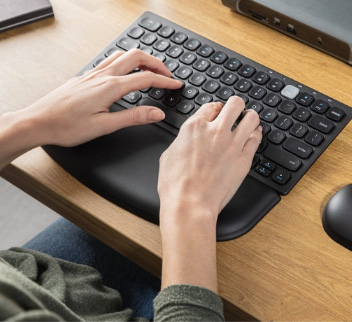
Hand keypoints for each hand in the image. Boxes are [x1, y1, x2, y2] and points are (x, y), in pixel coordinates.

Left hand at [24, 48, 181, 146]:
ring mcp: (93, 73)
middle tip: (168, 74)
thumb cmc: (66, 126)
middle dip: (156, 63)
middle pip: (137, 57)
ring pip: (123, 54)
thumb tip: (156, 113)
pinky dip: (126, 61)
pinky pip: (110, 60)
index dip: (165, 81)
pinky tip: (125, 72)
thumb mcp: (104, 126)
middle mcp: (103, 76)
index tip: (176, 84)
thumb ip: (134, 117)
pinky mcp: (86, 76)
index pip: (146, 78)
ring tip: (151, 70)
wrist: (38, 122)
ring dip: (141, 59)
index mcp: (111, 87)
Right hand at [157, 96, 261, 292]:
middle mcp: (216, 131)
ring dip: (250, 116)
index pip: (212, 106)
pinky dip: (256, 134)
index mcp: (195, 127)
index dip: (216, 108)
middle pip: (235, 104)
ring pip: (251, 118)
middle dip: (236, 105)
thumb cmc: (176, 185)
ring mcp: (232, 144)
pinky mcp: (244, 159)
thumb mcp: (169, 154)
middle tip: (237, 110)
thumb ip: (183, 140)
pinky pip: (256, 138)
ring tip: (249, 120)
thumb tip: (188, 139)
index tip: (218, 112)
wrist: (190, 204)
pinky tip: (255, 134)